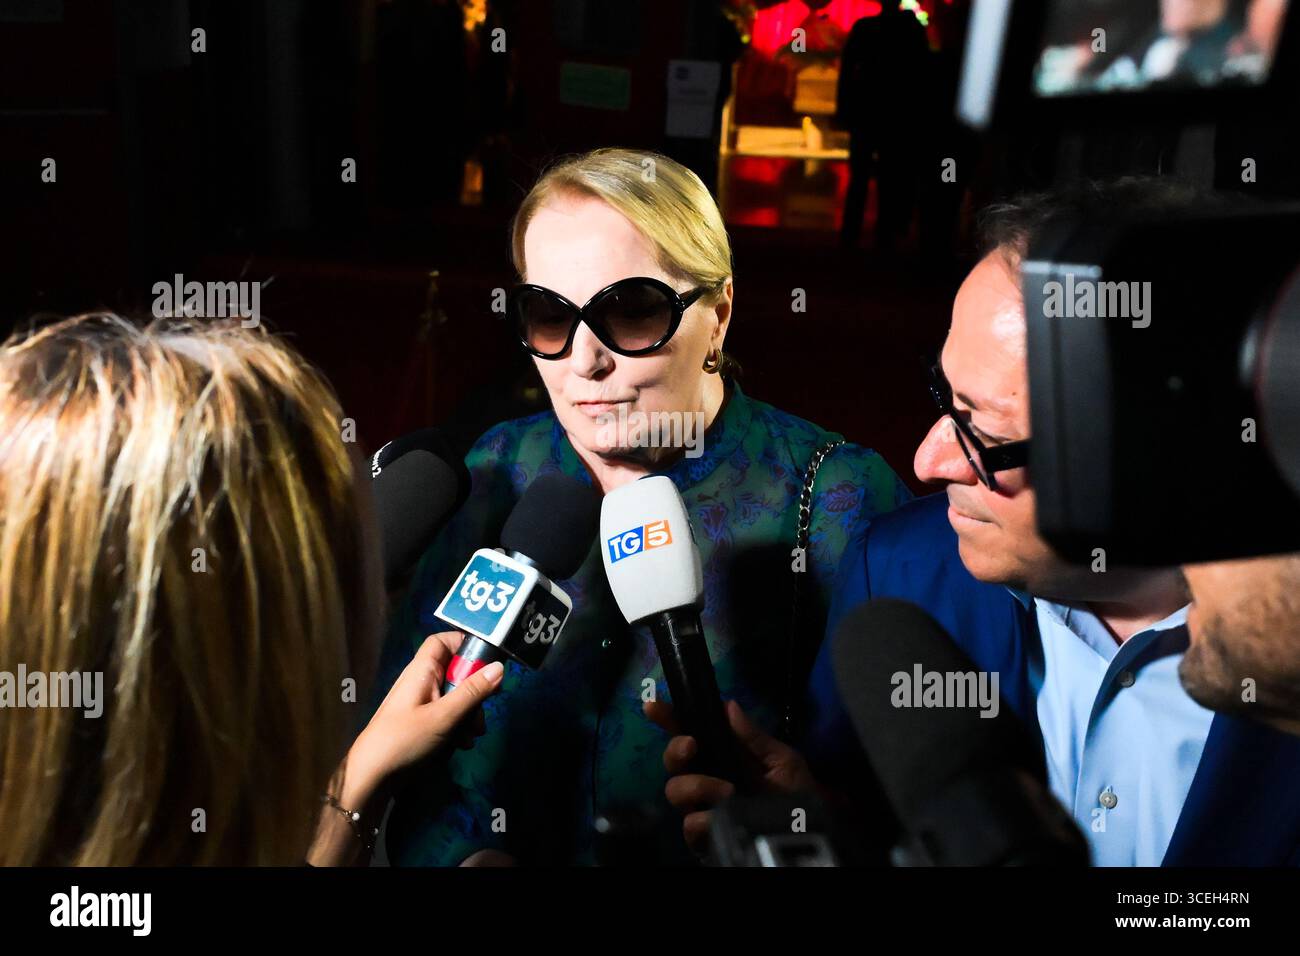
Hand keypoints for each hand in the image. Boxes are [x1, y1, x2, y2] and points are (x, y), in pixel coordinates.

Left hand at [347, 631, 502, 800]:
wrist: (373, 776)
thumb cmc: (404, 739)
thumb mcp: (443, 716)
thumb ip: (472, 692)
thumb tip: (500, 667)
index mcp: (422, 671)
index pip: (443, 642)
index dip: (464, 643)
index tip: (488, 659)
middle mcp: (423, 682)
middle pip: (457, 672)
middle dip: (475, 690)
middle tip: (485, 707)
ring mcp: (424, 703)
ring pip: (457, 697)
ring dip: (470, 713)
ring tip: (473, 734)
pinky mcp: (425, 723)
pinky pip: (450, 715)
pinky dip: (460, 726)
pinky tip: (463, 744)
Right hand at [644, 699, 817, 852]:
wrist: (810, 832)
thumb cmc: (796, 792)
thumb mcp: (782, 759)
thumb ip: (754, 737)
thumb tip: (729, 706)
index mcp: (722, 754)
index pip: (688, 732)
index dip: (668, 718)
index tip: (654, 706)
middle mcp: (706, 778)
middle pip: (672, 760)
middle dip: (675, 749)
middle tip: (692, 746)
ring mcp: (703, 807)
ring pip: (674, 790)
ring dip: (696, 785)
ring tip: (727, 790)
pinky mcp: (706, 835)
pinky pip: (689, 824)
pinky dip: (702, 817)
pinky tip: (721, 814)